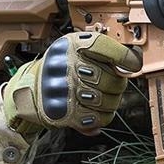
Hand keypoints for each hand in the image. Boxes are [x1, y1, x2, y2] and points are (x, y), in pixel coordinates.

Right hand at [4, 32, 141, 135]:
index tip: (133, 64)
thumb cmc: (61, 68)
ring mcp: (62, 88)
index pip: (103, 46)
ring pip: (105, 101)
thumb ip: (103, 52)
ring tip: (104, 99)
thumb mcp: (76, 49)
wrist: (29, 90)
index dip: (124, 57)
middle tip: (114, 85)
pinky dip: (100, 118)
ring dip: (111, 103)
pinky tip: (95, 112)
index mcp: (71, 45)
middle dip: (118, 85)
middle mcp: (65, 64)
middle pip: (110, 78)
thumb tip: (134, 61)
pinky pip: (95, 118)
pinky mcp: (61, 111)